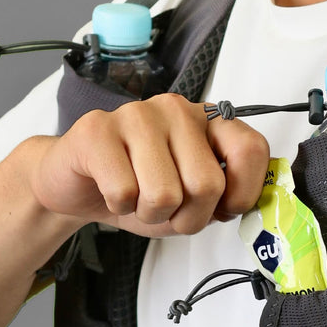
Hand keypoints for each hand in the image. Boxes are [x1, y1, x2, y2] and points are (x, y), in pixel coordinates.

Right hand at [30, 93, 269, 235]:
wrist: (75, 183)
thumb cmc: (139, 190)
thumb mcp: (192, 200)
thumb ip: (224, 199)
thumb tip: (245, 206)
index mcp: (207, 121)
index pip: (251, 149)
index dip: (242, 193)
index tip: (222, 209)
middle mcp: (177, 109)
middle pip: (207, 184)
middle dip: (187, 217)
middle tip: (166, 211)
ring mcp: (137, 114)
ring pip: (164, 193)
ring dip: (149, 214)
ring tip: (136, 198)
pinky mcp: (98, 129)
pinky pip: (123, 191)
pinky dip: (118, 207)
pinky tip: (111, 191)